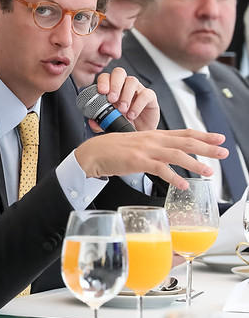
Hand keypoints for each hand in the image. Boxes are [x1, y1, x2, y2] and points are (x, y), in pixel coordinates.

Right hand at [75, 128, 227, 190]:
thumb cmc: (112, 150)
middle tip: (223, 153)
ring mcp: (146, 150)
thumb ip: (152, 147)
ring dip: (195, 164)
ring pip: (177, 155)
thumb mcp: (136, 143)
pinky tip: (183, 185)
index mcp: (153, 134)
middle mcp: (152, 139)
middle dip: (207, 147)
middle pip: (185, 141)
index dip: (203, 135)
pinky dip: (174, 178)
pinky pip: (160, 170)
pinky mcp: (138, 161)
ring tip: (208, 171)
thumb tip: (166, 155)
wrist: (93, 153)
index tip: (219, 138)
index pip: (184, 132)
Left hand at [93, 67, 158, 131]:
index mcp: (111, 88)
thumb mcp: (108, 123)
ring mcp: (137, 89)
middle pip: (119, 73)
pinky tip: (132, 114)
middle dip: (114, 85)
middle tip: (112, 99)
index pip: (106, 77)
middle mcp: (124, 86)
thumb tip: (92, 121)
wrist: (139, 131)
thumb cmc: (123, 122)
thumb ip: (99, 122)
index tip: (101, 92)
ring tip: (122, 110)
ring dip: (125, 95)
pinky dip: (138, 104)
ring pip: (132, 81)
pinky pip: (145, 94)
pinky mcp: (150, 97)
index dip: (103, 81)